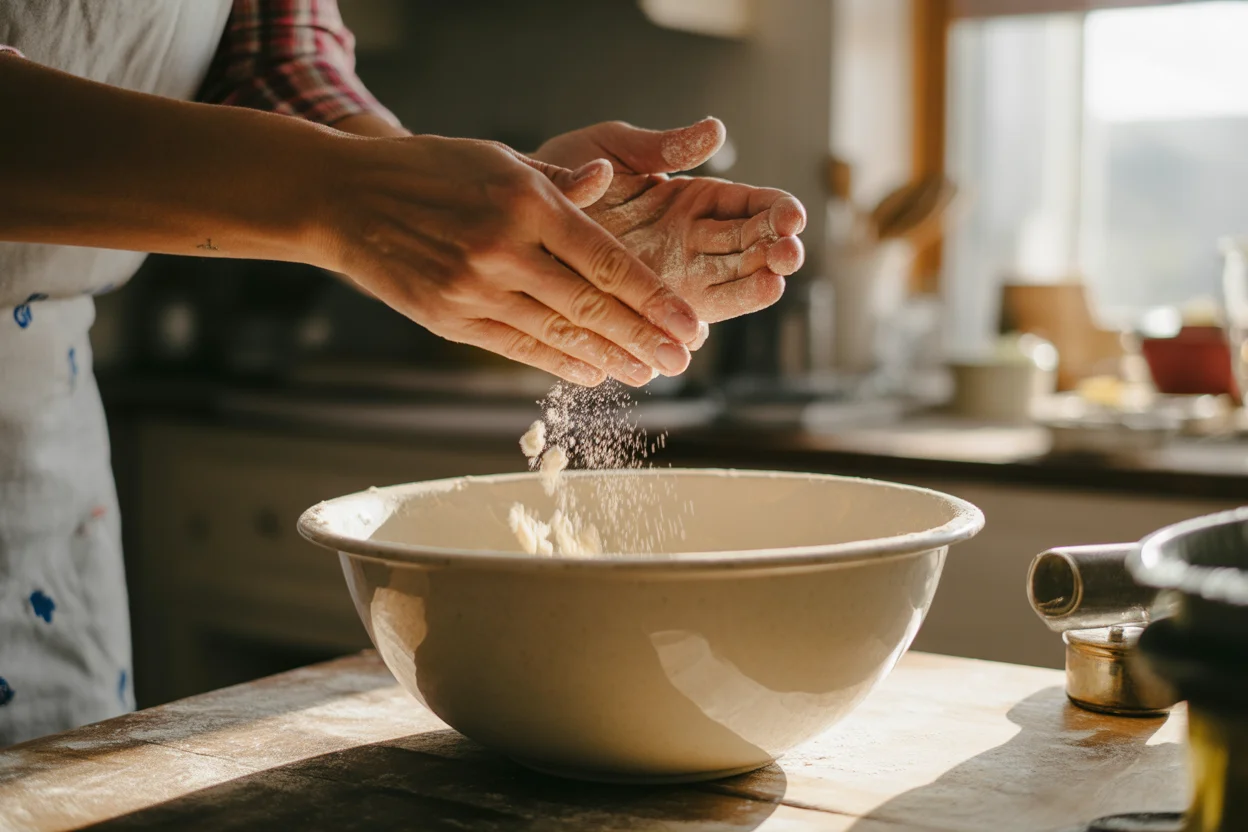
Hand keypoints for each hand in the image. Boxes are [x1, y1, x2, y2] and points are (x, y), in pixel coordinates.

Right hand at [317, 135, 698, 385]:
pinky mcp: (451, 318)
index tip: (689, 324)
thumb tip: (607, 182)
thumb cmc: (430, 170)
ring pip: (558, 333)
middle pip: (592, 304)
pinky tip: (592, 373)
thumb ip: (557, 181)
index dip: (654, 298)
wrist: (347, 199)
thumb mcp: (497, 158)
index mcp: (526, 203)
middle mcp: (505, 249)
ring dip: (609, 357)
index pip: (607, 259)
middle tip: (683, 361)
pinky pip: (517, 346)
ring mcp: (475, 289)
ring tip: (647, 374)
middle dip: (644, 337)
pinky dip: (558, 362)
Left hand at [533, 118, 805, 331]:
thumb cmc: (565, 169)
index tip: (793, 216)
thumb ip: (663, 146)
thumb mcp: (614, 148)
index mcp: (694, 199)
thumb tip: (715, 131)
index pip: (749, 206)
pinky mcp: (645, 308)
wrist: (513, 211)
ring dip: (751, 288)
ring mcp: (674, 278)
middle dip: (775, 252)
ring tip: (772, 284)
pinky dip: (688, 331)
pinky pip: (674, 324)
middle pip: (749, 250)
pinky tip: (703, 330)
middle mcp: (692, 242)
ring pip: (725, 288)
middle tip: (790, 253)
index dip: (775, 211)